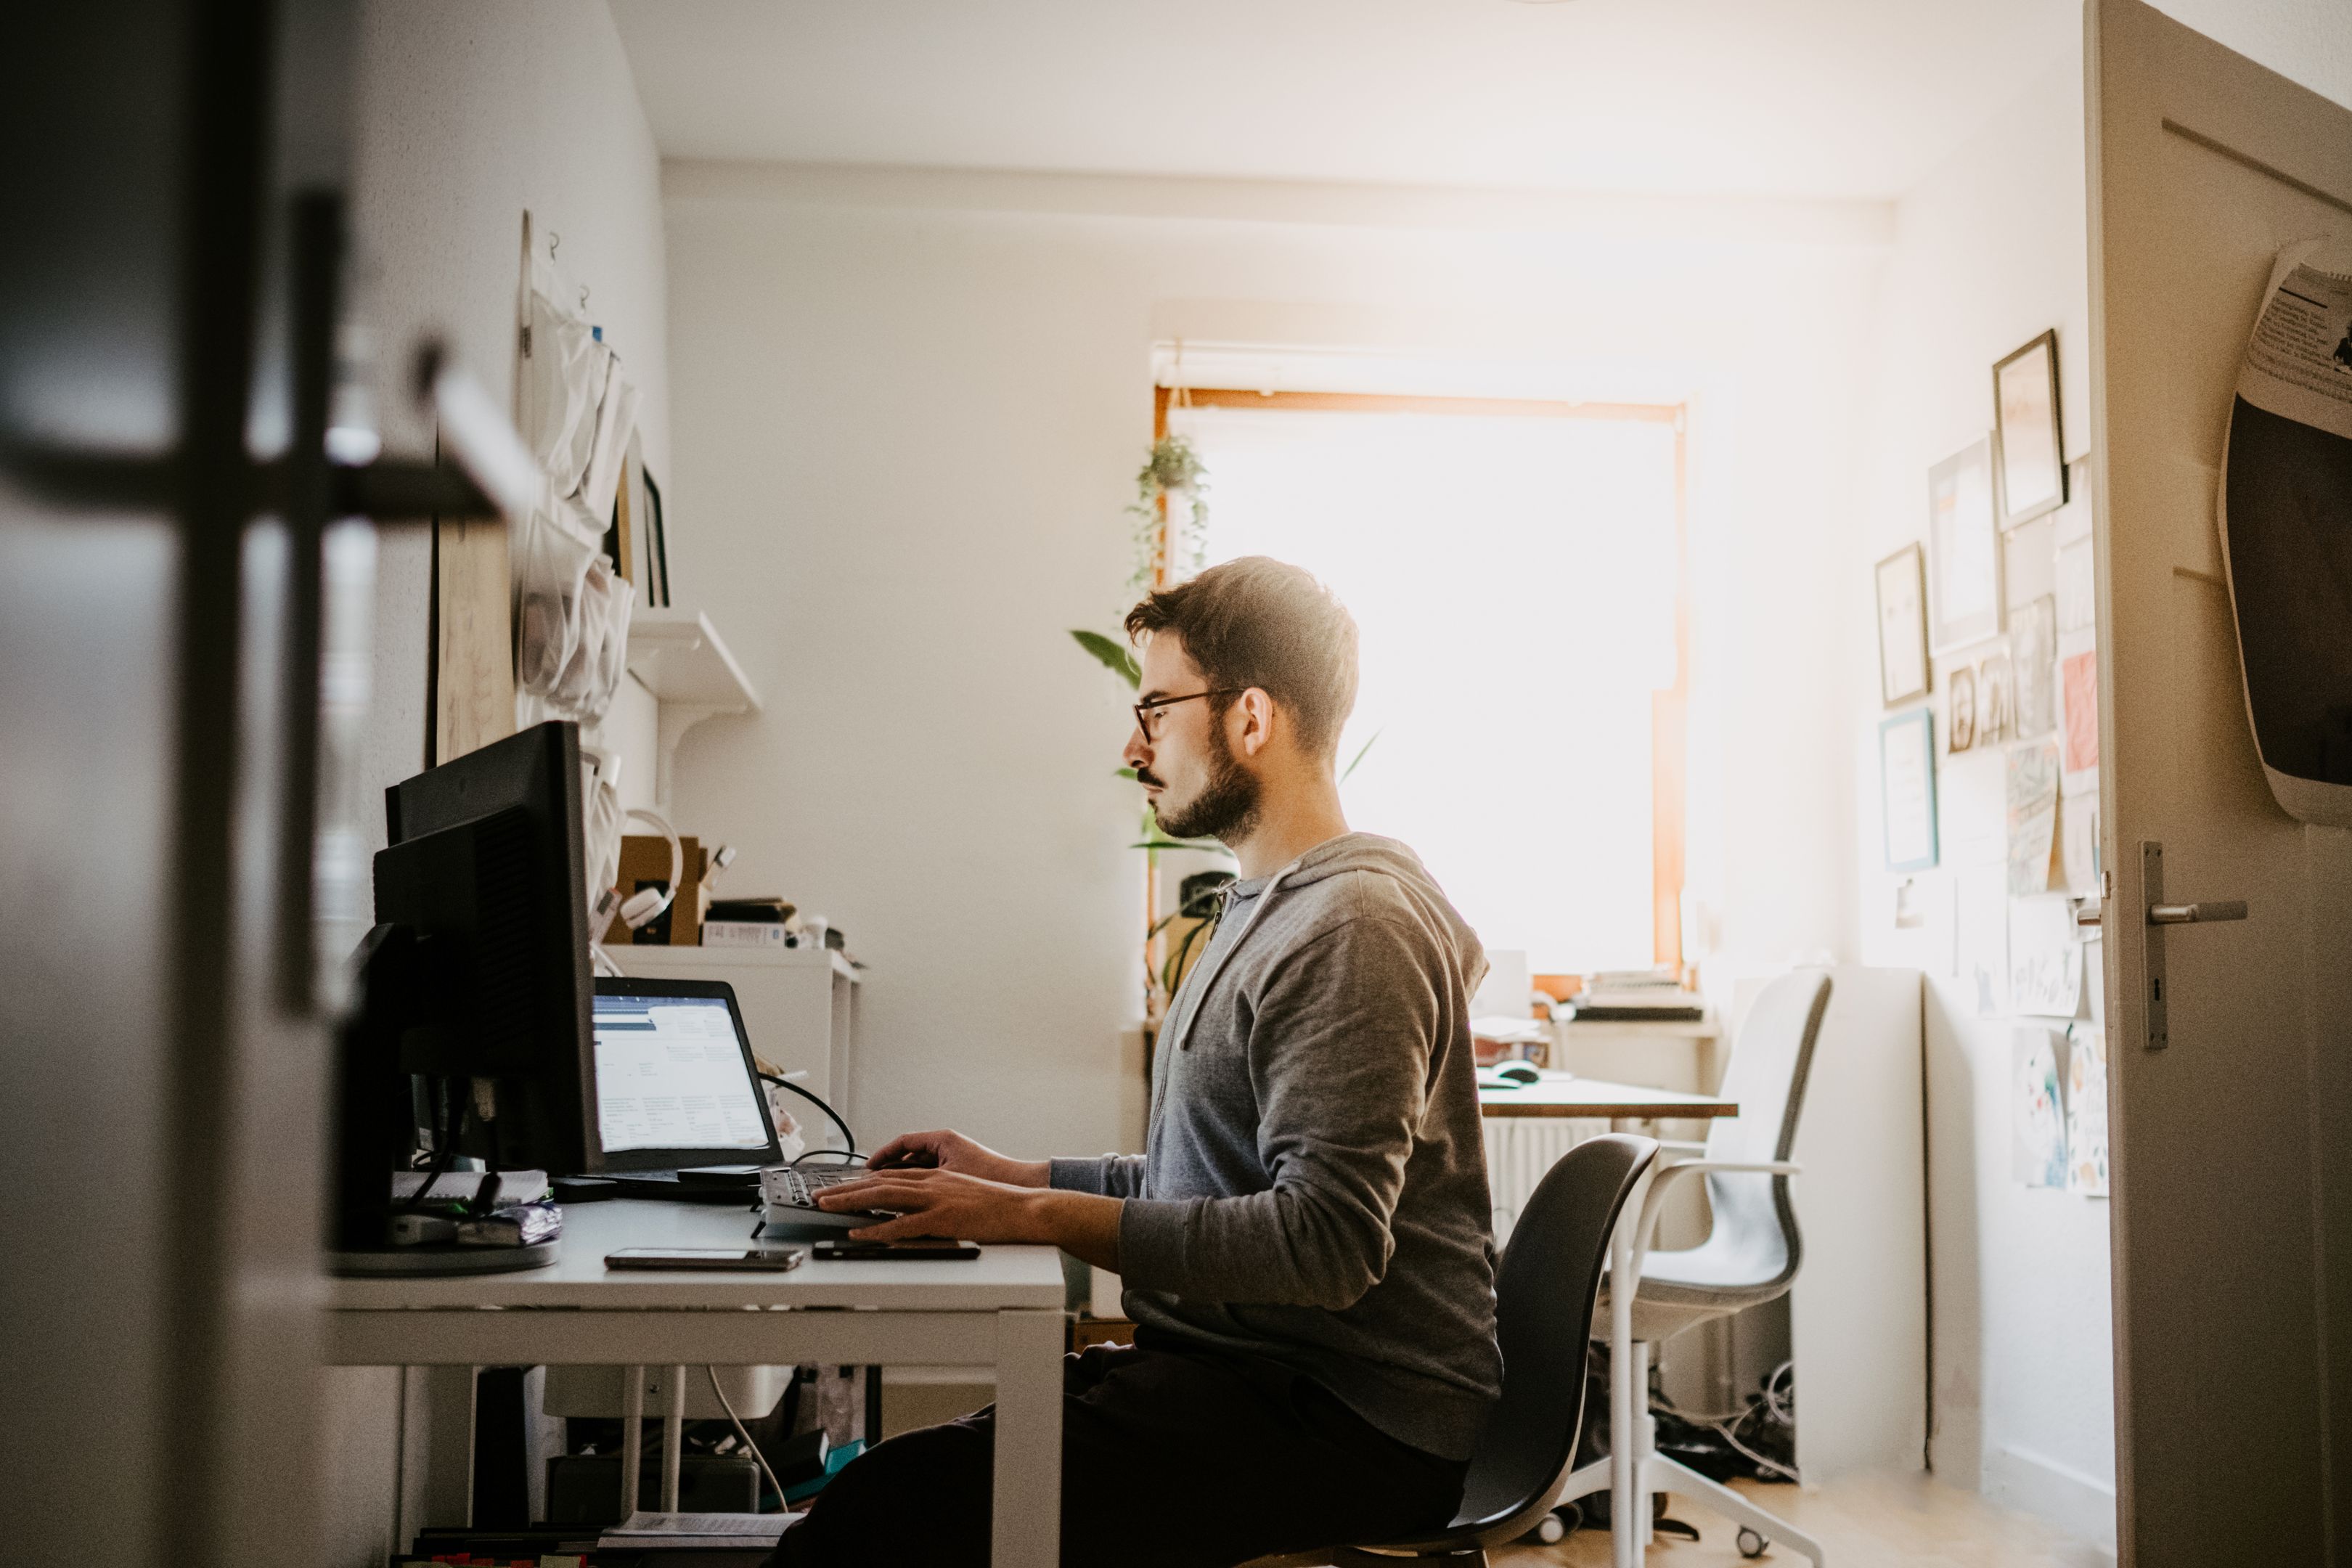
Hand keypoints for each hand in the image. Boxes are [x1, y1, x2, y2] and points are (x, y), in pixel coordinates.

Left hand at [816, 1168, 1121, 1268]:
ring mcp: (937, 1199)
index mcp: (937, 1176)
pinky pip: (902, 1226)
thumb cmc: (1001, 1207)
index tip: (840, 1186)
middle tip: (820, 1196)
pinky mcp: (943, 1219)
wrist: (1027, 1209)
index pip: (891, 1175)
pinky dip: (877, 1231)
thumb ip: (939, 1200)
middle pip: (879, 1182)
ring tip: (826, 1207)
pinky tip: (860, 1234)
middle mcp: (932, 1182)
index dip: (862, 1181)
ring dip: (851, 1203)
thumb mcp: (964, 1195)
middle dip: (845, 1189)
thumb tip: (917, 1213)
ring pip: (883, 1197)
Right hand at [865, 1128, 1047, 1187]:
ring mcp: (951, 1159)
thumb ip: (920, 1179)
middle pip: (907, 1154)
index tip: (868, 1167)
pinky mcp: (957, 1173)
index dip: (882, 1154)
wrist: (1019, 1190)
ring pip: (917, 1167)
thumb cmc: (991, 1177)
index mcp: (942, 1139)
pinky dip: (915, 1184)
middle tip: (868, 1182)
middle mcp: (946, 1146)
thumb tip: (894, 1184)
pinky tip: (906, 1200)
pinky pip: (929, 1175)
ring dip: (899, 1177)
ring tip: (880, 1192)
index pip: (903, 1141)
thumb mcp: (947, 1176)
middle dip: (886, 1168)